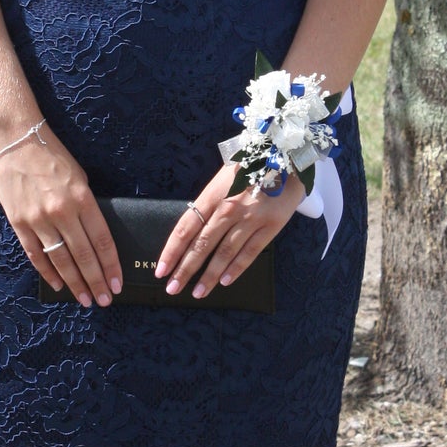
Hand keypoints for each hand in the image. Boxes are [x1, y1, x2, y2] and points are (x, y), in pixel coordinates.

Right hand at [0, 125, 121, 307]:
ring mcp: (38, 219)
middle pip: (83, 256)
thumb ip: (88, 207)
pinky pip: (36, 254)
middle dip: (96, 281)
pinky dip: (48, 272)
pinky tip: (58, 285)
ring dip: (75, 283)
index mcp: (81, 198)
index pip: (101, 241)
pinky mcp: (18, 222)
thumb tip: (97, 238)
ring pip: (60, 260)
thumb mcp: (79, 177)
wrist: (14, 139)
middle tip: (104, 300)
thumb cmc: (52, 156)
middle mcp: (61, 211)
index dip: (111, 266)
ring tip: (86, 299)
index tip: (117, 284)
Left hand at [156, 162, 303, 297]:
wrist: (286, 154)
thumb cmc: (249, 167)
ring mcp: (250, 218)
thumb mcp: (222, 180)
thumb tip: (190, 233)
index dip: (171, 252)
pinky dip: (236, 269)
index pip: (185, 229)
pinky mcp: (270, 226)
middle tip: (172, 289)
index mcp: (212, 196)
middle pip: (201, 245)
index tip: (161, 270)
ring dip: (209, 276)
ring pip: (224, 253)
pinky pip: (250, 252)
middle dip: (185, 270)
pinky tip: (225, 282)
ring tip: (198, 292)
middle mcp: (228, 208)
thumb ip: (208, 204)